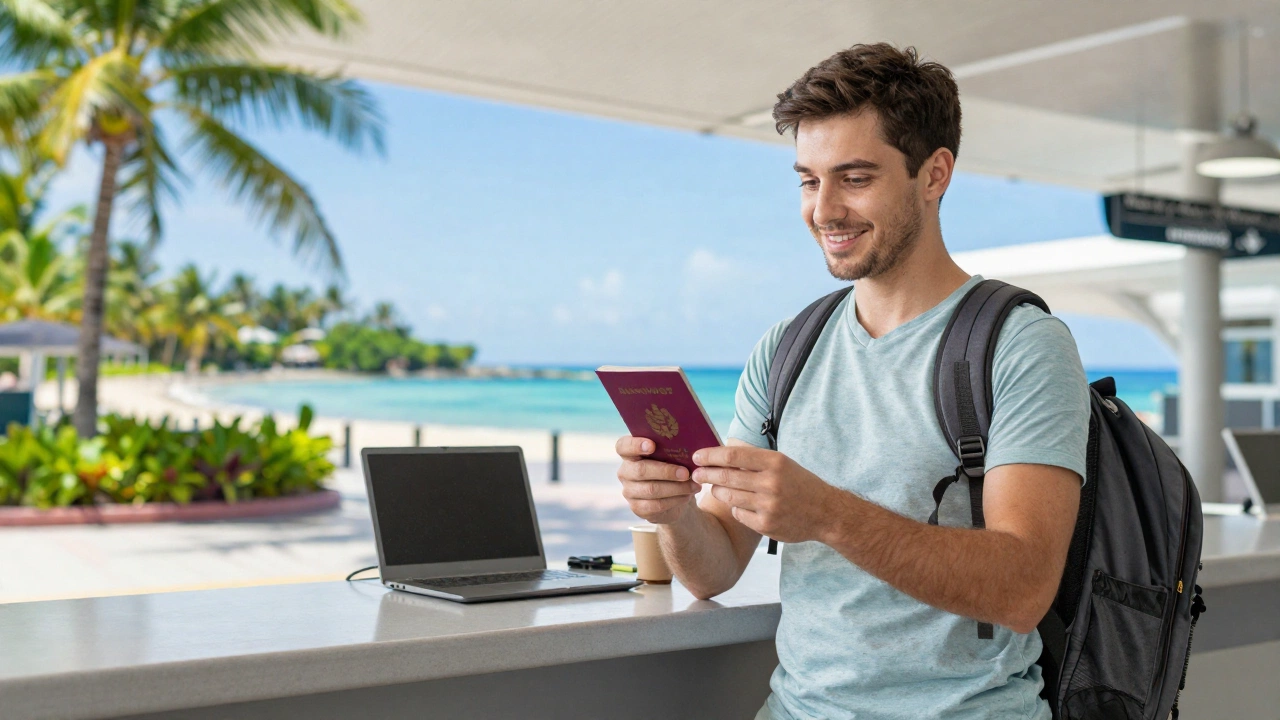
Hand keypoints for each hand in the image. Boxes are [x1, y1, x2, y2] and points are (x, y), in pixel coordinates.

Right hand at [615, 436, 701, 524]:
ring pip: (651, 489)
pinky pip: (657, 504)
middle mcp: (625, 472)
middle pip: (640, 470)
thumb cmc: (672, 469)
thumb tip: (689, 450)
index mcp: (630, 454)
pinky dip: (675, 500)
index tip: (652, 445)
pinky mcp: (637, 508)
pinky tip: (687, 496)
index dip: (635, 445)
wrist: (673, 498)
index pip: (623, 446)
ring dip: (676, 488)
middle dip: (666, 471)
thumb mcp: (671, 457)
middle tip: (686, 472)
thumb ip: (672, 450)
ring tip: (694, 485)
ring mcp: (629, 491)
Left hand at [692, 445, 840, 542]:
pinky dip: (735, 508)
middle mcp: (771, 483)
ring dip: (716, 491)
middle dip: (706, 475)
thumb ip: (754, 460)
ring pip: (728, 497)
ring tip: (714, 488)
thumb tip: (720, 454)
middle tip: (695, 474)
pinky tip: (738, 504)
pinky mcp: (766, 525)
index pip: (733, 456)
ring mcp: (768, 506)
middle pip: (726, 477)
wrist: (826, 512)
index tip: (697, 456)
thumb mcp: (782, 463)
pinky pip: (738, 514)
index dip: (710, 456)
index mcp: (775, 462)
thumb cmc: (799, 483)